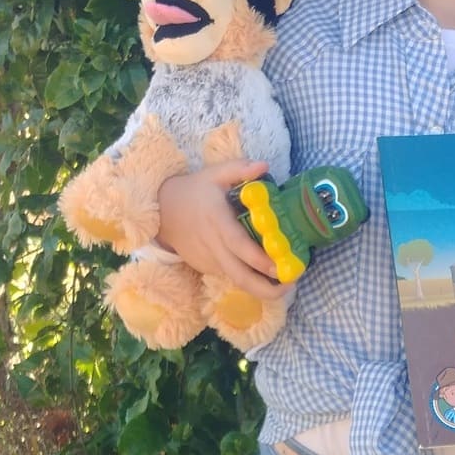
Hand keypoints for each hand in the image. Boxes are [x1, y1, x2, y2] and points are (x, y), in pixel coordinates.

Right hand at [157, 160, 292, 301]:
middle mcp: (213, 245)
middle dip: (266, 289)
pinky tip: (265, 275)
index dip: (260, 260)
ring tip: (285, 284)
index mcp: (218, 222)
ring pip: (236, 281)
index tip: (281, 267)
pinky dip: (248, 279)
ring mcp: (209, 260)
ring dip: (261, 288)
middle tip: (291, 284)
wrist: (163, 211)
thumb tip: (264, 166)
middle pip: (240, 276)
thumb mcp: (215, 174)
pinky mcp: (206, 267)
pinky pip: (229, 275)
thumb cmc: (195, 190)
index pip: (239, 246)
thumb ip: (240, 168)